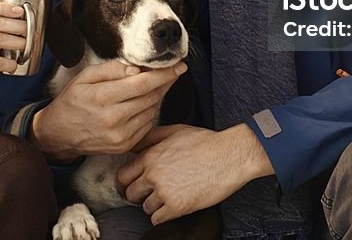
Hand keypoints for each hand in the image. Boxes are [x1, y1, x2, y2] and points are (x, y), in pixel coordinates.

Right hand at [32, 61, 186, 160]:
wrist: (59, 134)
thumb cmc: (72, 101)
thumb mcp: (85, 77)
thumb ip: (111, 70)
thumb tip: (136, 69)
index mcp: (102, 97)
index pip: (142, 83)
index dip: (164, 74)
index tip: (179, 66)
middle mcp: (113, 119)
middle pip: (151, 97)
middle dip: (165, 83)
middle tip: (171, 71)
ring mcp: (120, 136)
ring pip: (152, 111)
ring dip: (157, 96)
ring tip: (153, 86)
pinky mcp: (124, 146)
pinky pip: (147, 125)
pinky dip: (149, 111)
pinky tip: (142, 103)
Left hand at [118, 124, 274, 224]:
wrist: (229, 156)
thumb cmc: (205, 142)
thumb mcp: (174, 131)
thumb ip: (150, 138)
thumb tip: (133, 145)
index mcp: (150, 156)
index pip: (122, 176)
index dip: (128, 181)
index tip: (134, 183)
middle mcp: (153, 175)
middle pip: (130, 194)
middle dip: (139, 194)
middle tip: (151, 192)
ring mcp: (164, 192)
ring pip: (145, 208)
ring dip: (154, 205)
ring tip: (168, 197)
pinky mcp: (177, 207)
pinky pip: (157, 219)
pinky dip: (163, 216)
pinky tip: (172, 207)